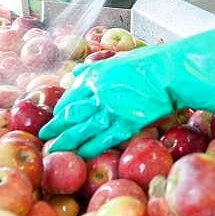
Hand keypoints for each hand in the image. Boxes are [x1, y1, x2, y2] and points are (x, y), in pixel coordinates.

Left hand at [40, 23, 214, 156]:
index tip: (56, 116)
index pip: (71, 95)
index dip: (61, 108)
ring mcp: (112, 110)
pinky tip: (82, 155)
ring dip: (67, 141)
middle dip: (56, 126)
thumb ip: (96, 69)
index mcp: (96, 76)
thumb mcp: (118, 60)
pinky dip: (91, 148)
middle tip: (44, 136)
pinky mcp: (126, 124)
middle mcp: (99, 94)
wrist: (170, 73)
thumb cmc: (149, 64)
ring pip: (83, 129)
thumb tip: (76, 73)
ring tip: (55, 149)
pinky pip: (104, 140)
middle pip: (72, 114)